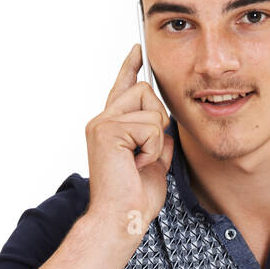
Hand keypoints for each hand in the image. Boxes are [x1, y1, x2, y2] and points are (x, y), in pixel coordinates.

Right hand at [84, 45, 173, 243]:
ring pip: (149, 105)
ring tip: (140, 161)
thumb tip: (167, 129)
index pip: (123, 88)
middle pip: (145, 90)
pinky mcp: (107, 130)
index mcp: (113, 128)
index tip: (137, 48)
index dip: (130, 67)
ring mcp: (102, 123)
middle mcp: (103, 120)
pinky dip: (152, 149)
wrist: (121, 219)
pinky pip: (150, 126)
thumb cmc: (135, 199)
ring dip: (156, 138)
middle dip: (158, 121)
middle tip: (145, 153)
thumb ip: (158, 142)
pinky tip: (137, 165)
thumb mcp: (155, 164)